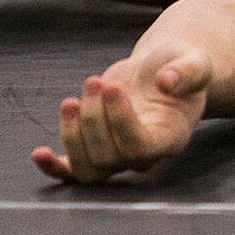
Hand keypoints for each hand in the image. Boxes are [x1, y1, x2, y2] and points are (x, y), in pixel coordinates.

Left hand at [32, 44, 211, 183]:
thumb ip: (187, 71)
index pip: (141, 148)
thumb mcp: (195, 62)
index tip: (113, 88)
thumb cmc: (181, 67)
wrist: (163, 70)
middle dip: (93, 118)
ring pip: (88, 167)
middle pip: (109, 157)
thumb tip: (168, 81)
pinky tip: (39, 153)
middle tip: (96, 82)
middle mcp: (145, 154)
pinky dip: (54, 167)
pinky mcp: (96, 149)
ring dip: (71, 135)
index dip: (121, 122)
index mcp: (172, 137)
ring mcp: (119, 155)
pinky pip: (73, 172)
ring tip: (73, 99)